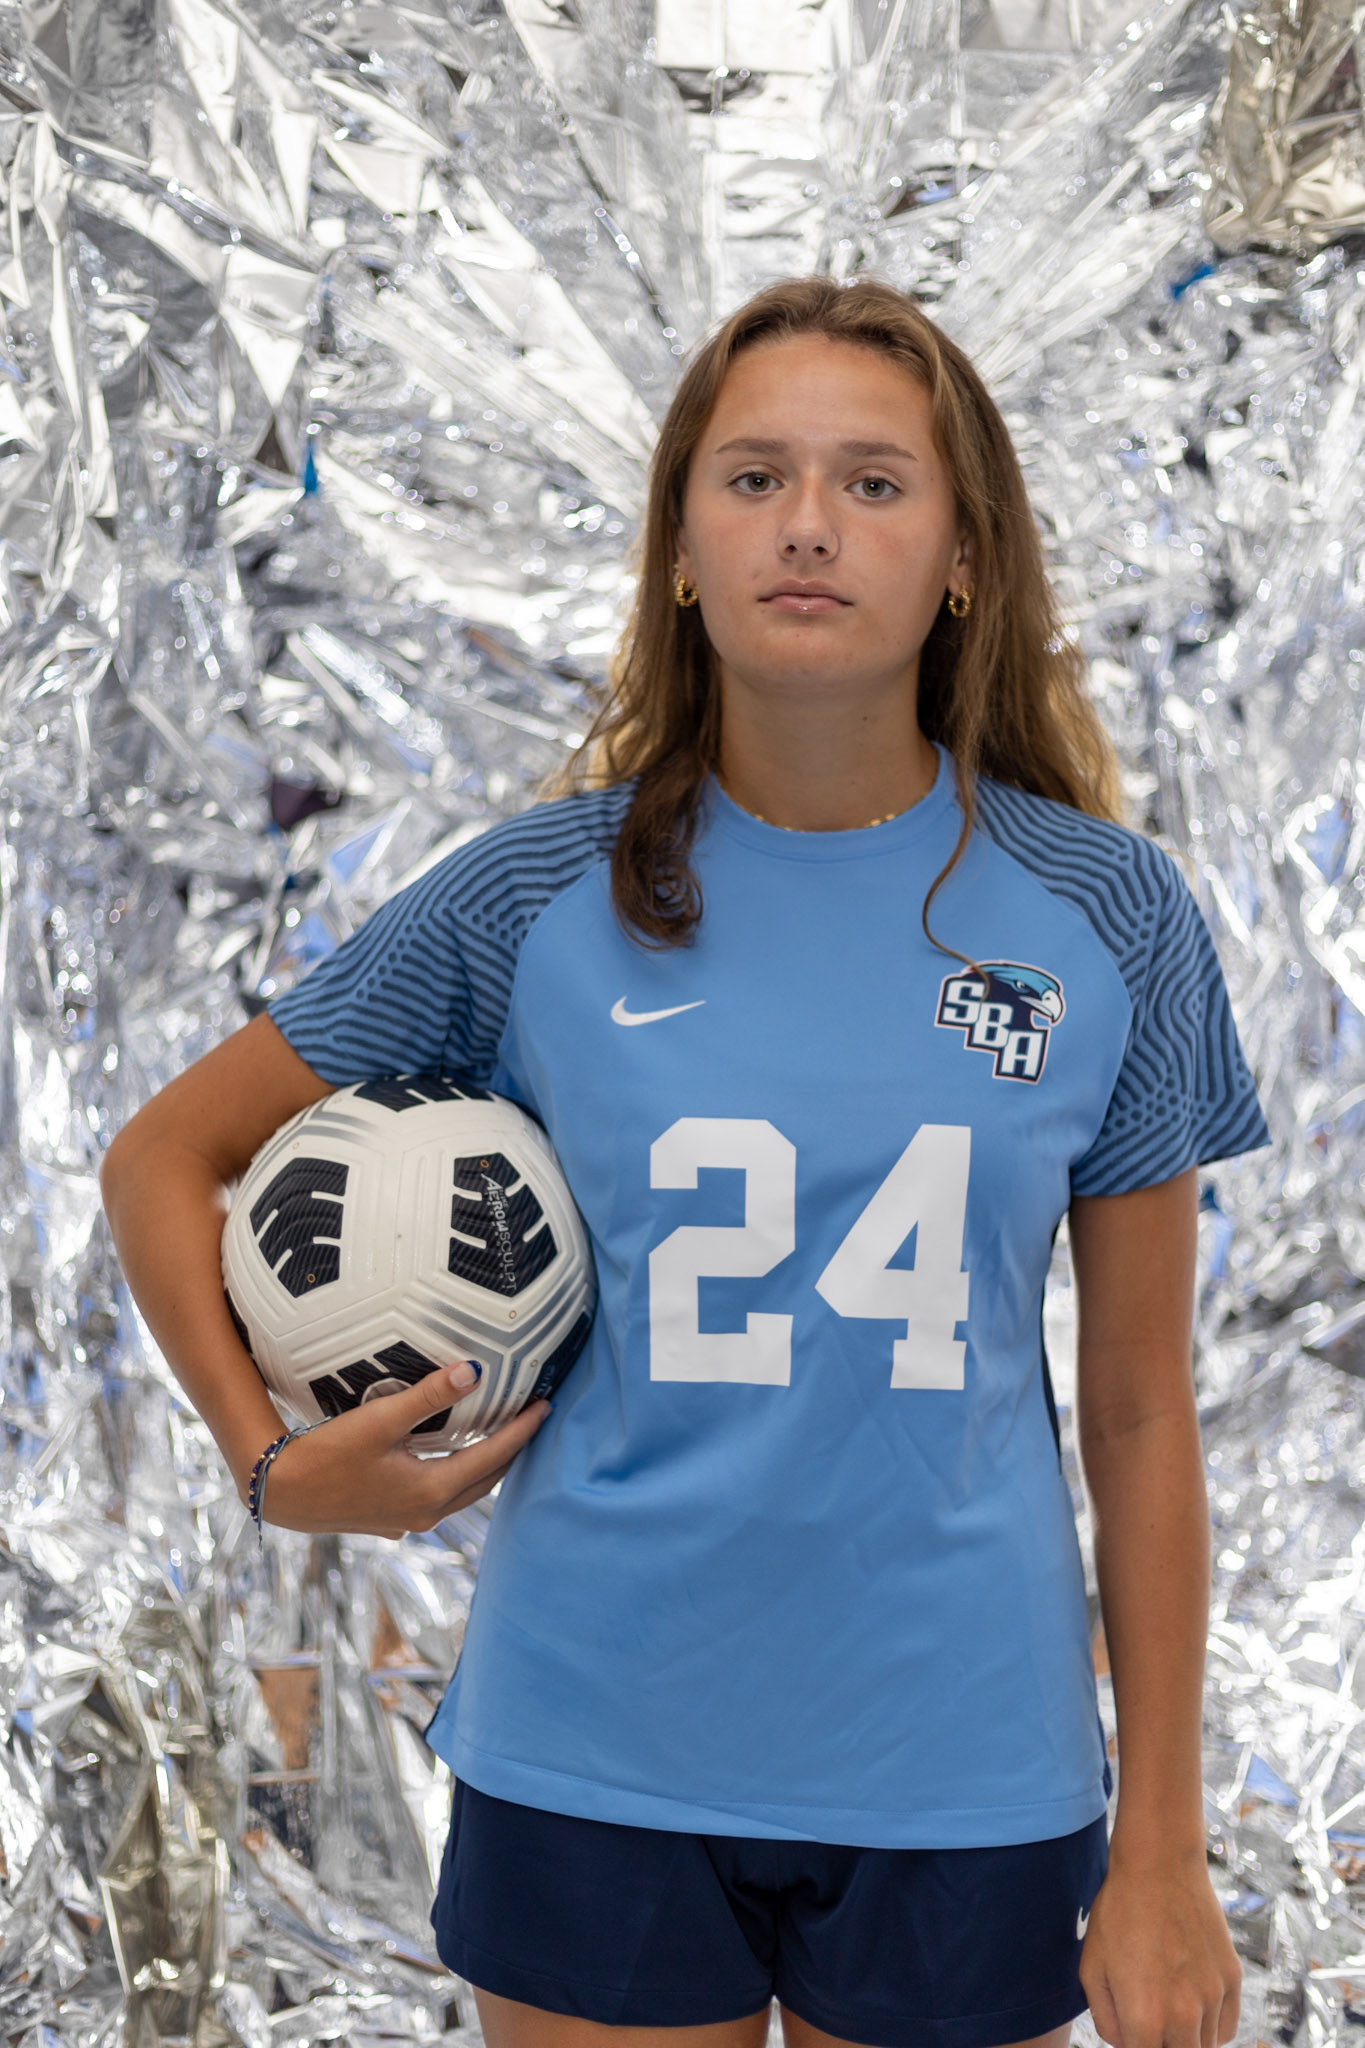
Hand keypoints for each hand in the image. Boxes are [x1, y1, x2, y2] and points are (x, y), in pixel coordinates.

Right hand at [248, 1366, 552, 1537]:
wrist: (278, 1492)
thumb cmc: (325, 1455)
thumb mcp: (379, 1420)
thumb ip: (427, 1396)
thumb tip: (474, 1370)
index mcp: (432, 1491)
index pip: (494, 1457)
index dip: (523, 1431)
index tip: (547, 1405)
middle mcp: (426, 1512)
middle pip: (485, 1480)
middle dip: (512, 1450)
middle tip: (533, 1418)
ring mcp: (407, 1520)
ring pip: (462, 1492)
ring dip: (485, 1465)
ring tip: (502, 1435)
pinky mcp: (388, 1518)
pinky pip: (438, 1497)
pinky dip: (456, 1476)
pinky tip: (450, 1460)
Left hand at [1082, 1848, 1240, 2047]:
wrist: (1159, 1865)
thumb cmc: (1119, 1912)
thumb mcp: (1091, 1966)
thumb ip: (1106, 2019)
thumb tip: (1125, 2042)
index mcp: (1144, 2018)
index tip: (1133, 2034)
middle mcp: (1184, 2016)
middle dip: (1162, 2045)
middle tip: (1149, 2022)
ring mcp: (1213, 1998)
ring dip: (1185, 2038)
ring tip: (1167, 2006)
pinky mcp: (1232, 1980)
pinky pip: (1225, 2029)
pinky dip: (1210, 2029)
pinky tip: (1191, 2006)